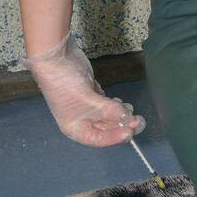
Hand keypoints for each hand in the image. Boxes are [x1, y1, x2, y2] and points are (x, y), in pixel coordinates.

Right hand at [23, 32, 145, 147]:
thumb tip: (127, 118)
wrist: (56, 57)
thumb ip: (109, 110)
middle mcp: (82, 121)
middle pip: (107, 129)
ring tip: (128, 108)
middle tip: (139, 120)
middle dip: (122, 125)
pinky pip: (109, 106)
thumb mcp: (88, 99)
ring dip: (121, 115)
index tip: (130, 132)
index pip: (99, 139)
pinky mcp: (93, 95)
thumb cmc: (65, 84)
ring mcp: (88, 107)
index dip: (115, 137)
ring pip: (109, 117)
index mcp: (76, 128)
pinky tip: (122, 102)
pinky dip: (117, 105)